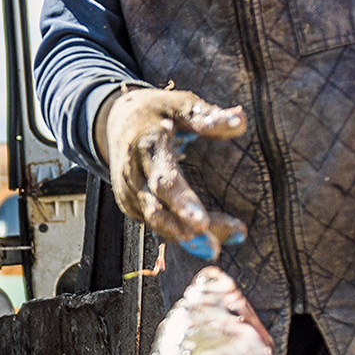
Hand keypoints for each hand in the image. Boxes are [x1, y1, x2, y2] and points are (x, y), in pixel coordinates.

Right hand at [96, 86, 248, 258]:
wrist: (115, 119)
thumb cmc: (158, 111)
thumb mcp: (180, 105)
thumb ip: (207, 116)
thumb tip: (240, 121)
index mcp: (147, 145)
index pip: (164, 179)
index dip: (182, 202)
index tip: (201, 221)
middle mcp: (133, 173)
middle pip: (156, 207)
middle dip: (183, 228)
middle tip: (212, 248)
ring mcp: (129, 191)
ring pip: (157, 221)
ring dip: (187, 237)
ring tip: (215, 248)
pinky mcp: (131, 204)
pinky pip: (156, 223)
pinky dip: (180, 233)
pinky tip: (207, 239)